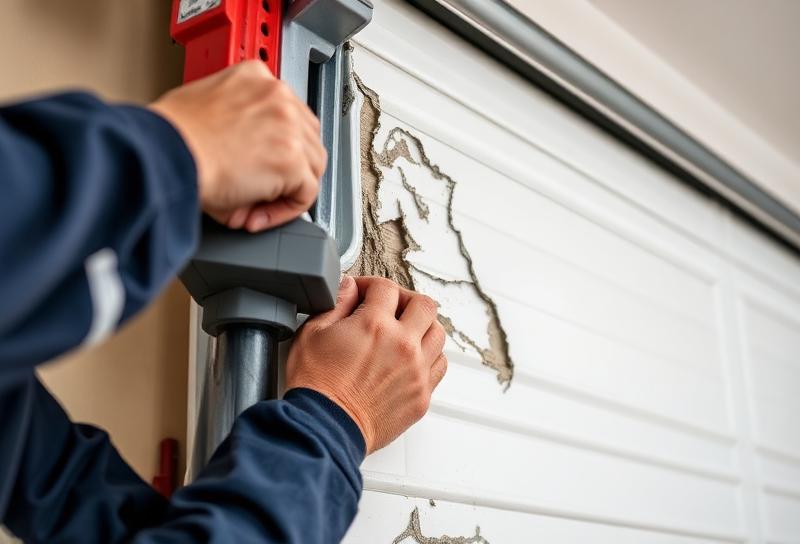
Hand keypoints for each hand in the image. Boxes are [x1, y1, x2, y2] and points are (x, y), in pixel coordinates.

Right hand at [149, 61, 326, 230]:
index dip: (278, 147)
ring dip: (288, 190)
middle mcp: (277, 96)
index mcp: (255, 77)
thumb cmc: (171, 138)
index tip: (261, 166)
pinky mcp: (291, 160)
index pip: (289, 113)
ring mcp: (288, 127)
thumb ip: (239, 124)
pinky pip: (306, 194)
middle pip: (308, 138)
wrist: (164, 153)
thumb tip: (251, 161)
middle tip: (262, 190)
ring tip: (257, 205)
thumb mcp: (206, 109)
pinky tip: (257, 216)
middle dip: (290, 168)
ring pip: (313, 166)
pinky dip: (285, 211)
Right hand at [285, 276, 447, 453]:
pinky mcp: (422, 395)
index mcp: (374, 325)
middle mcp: (402, 345)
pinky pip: (440, 365)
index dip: (370, 285)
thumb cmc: (315, 387)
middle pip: (424, 305)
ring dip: (422, 326)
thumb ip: (336, 303)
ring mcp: (416, 371)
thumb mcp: (312, 333)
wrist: (324, 429)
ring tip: (404, 332)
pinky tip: (411, 358)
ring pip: (438, 334)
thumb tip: (350, 287)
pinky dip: (430, 356)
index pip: (386, 288)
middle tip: (390, 307)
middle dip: (405, 300)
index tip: (362, 294)